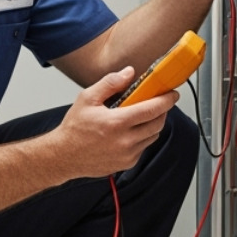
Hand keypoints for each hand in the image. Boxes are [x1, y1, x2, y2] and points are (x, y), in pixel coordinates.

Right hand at [49, 68, 179, 179]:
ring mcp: (127, 154)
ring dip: (153, 124)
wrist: (64, 156)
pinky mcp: (126, 163)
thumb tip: (128, 73)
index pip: (151, 110)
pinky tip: (131, 131)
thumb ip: (110, 83)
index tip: (172, 94)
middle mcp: (125, 141)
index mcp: (117, 122)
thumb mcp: (87, 99)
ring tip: (143, 116)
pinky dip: (143, 137)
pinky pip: (143, 148)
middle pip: (157, 123)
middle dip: (162, 112)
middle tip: (158, 103)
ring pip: (153, 136)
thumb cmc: (74, 129)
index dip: (166, 100)